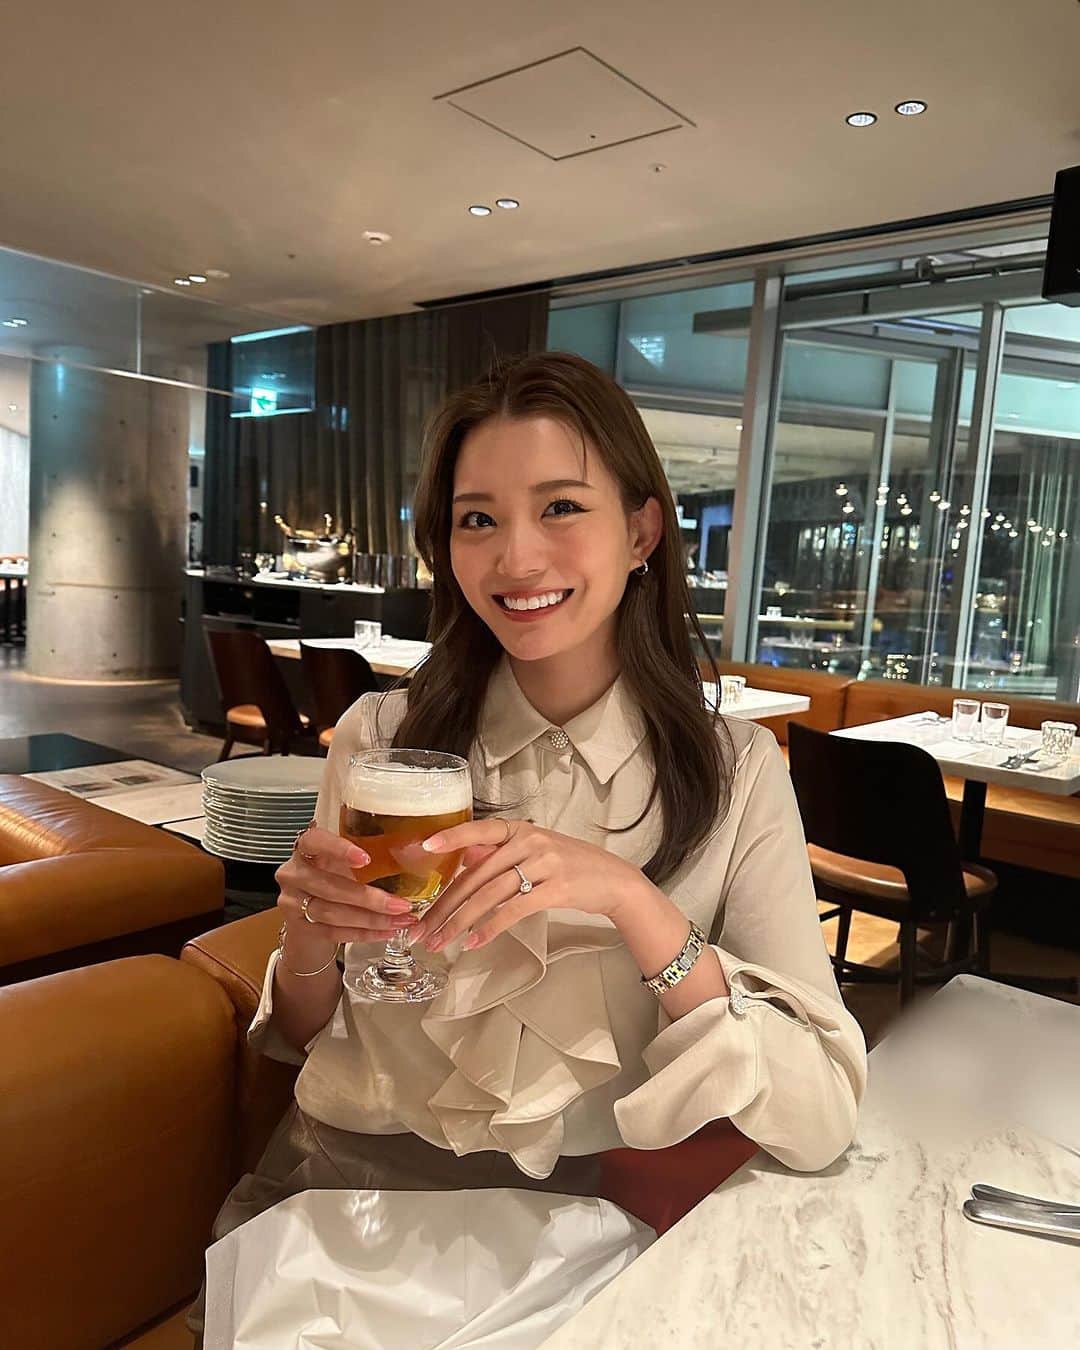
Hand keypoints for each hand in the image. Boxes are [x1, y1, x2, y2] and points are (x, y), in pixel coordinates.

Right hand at [275, 824, 417, 958]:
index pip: (315, 841)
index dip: (339, 849)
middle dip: (369, 899)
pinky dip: (363, 933)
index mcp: (305, 848)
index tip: (366, 858)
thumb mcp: (342, 858)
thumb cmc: (332, 874)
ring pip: (332, 913)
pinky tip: (386, 932)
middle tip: (402, 905)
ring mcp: (292, 902)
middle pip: (330, 887)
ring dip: (371, 920)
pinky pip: (334, 933)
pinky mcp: (299, 927)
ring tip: (400, 921)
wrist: (307, 907)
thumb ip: (364, 855)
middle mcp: (293, 873)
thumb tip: (415, 853)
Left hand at [410, 818, 645, 951]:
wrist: (614, 879)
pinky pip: (513, 910)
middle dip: (444, 905)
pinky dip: (490, 928)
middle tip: (420, 927)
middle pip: (476, 875)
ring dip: (459, 922)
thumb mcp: (534, 850)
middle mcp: (529, 841)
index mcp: (520, 829)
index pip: (478, 830)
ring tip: (439, 942)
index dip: (451, 838)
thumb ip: (500, 853)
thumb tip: (464, 860)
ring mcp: (544, 863)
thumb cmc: (570, 865)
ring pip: (489, 895)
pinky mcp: (555, 889)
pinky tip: (473, 942)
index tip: (424, 847)